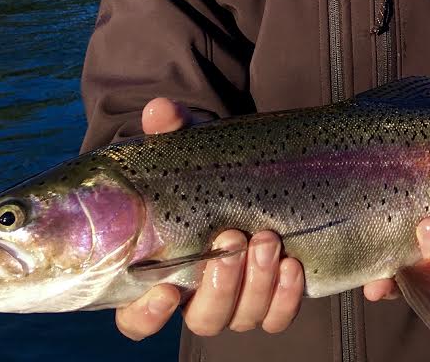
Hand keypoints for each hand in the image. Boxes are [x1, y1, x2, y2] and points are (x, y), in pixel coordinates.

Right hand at [114, 99, 305, 340]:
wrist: (244, 175)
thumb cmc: (200, 172)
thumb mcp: (186, 151)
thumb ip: (170, 133)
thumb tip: (160, 109)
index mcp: (158, 276)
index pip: (137, 319)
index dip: (147, 315)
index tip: (165, 291)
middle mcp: (196, 298)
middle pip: (204, 318)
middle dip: (221, 284)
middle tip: (233, 237)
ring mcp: (238, 301)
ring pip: (243, 317)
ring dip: (257, 285)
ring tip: (267, 240)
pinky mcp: (273, 297)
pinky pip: (278, 316)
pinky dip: (286, 297)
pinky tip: (293, 265)